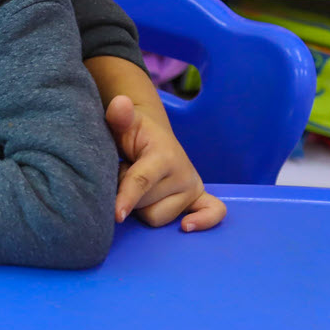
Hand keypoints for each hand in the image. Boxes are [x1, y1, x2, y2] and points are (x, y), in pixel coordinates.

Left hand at [105, 95, 226, 231]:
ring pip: (158, 218)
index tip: (117, 215)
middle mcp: (183, 174)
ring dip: (143, 207)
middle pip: (145, 206)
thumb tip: (120, 104)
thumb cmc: (133, 133)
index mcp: (163, 156)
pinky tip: (187, 225)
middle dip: (128, 197)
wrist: (152, 134)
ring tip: (140, 186)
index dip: (127, 197)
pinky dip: (203, 221)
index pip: (142, 181)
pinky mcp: (200, 198)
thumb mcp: (123, 123)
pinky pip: (212, 213)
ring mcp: (192, 187)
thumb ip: (119, 116)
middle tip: (126, 175)